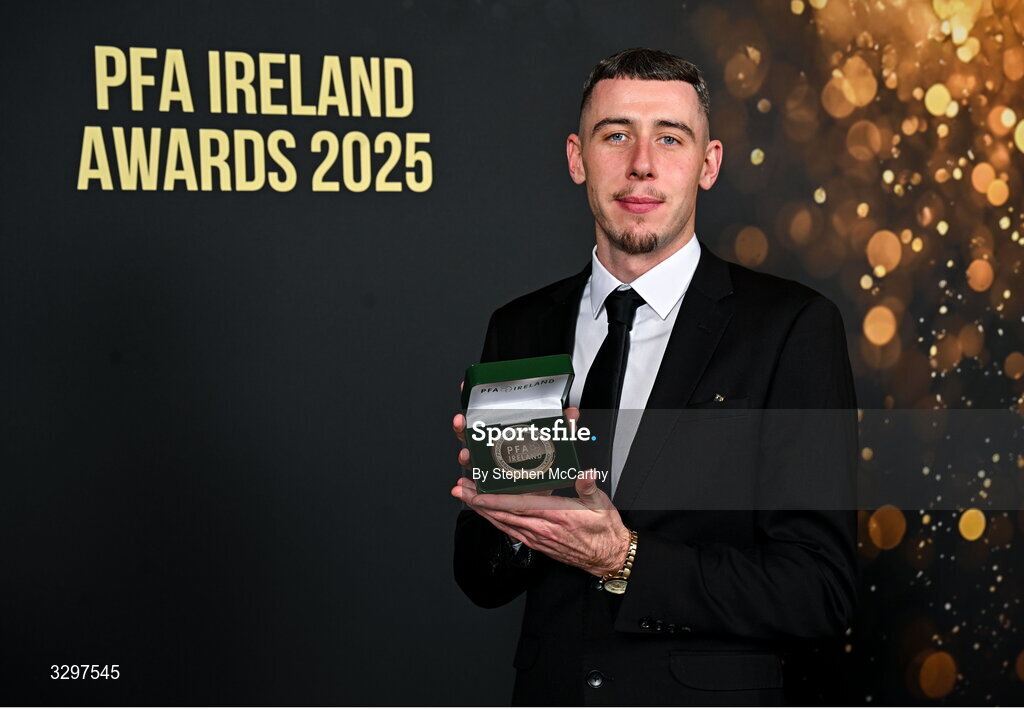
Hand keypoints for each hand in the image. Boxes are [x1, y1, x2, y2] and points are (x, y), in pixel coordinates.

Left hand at [450, 472, 629, 577]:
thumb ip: (589, 487)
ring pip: (504, 524)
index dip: (494, 499)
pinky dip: (496, 522)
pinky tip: (488, 516)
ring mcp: (538, 538)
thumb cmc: (604, 531)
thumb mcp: (602, 505)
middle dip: (478, 502)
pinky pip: (511, 532)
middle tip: (459, 490)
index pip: (518, 506)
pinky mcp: (538, 544)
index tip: (476, 492)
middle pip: (503, 514)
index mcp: (556, 516)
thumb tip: (585, 474)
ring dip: (483, 511)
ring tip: (466, 498)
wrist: (608, 557)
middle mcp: (543, 529)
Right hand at [451, 379, 577, 497]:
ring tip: (465, 453)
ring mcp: (489, 465)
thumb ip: (564, 429)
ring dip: (464, 454)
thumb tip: (572, 413)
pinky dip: (468, 486)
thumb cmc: (546, 467)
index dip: (472, 401)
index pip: (485, 413)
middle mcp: (492, 447)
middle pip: (470, 433)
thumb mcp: (556, 445)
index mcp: (504, 432)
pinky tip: (464, 483)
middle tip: (461, 421)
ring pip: (470, 457)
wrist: (546, 494)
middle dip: (462, 426)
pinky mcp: (491, 484)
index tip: (464, 388)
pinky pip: (476, 483)